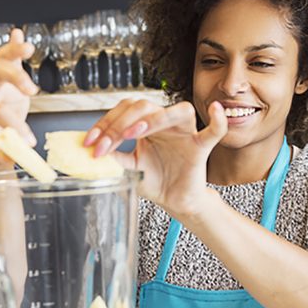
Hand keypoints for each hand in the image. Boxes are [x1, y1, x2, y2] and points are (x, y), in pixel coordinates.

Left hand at [0, 28, 38, 177]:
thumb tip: (8, 155)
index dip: (15, 126)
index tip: (29, 142)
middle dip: (14, 79)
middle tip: (32, 92)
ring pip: (0, 61)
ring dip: (14, 52)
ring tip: (28, 49)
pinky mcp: (6, 82)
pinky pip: (7, 60)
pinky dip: (13, 46)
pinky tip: (18, 33)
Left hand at [83, 98, 227, 218]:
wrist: (175, 201)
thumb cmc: (156, 181)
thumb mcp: (130, 169)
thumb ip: (116, 158)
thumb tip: (96, 151)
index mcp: (146, 125)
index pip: (125, 112)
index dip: (105, 124)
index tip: (89, 143)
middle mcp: (165, 123)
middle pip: (144, 106)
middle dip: (119, 123)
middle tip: (103, 144)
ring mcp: (185, 132)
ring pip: (175, 111)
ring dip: (153, 119)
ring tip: (132, 134)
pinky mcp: (200, 147)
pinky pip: (214, 131)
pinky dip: (218, 120)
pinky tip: (214, 109)